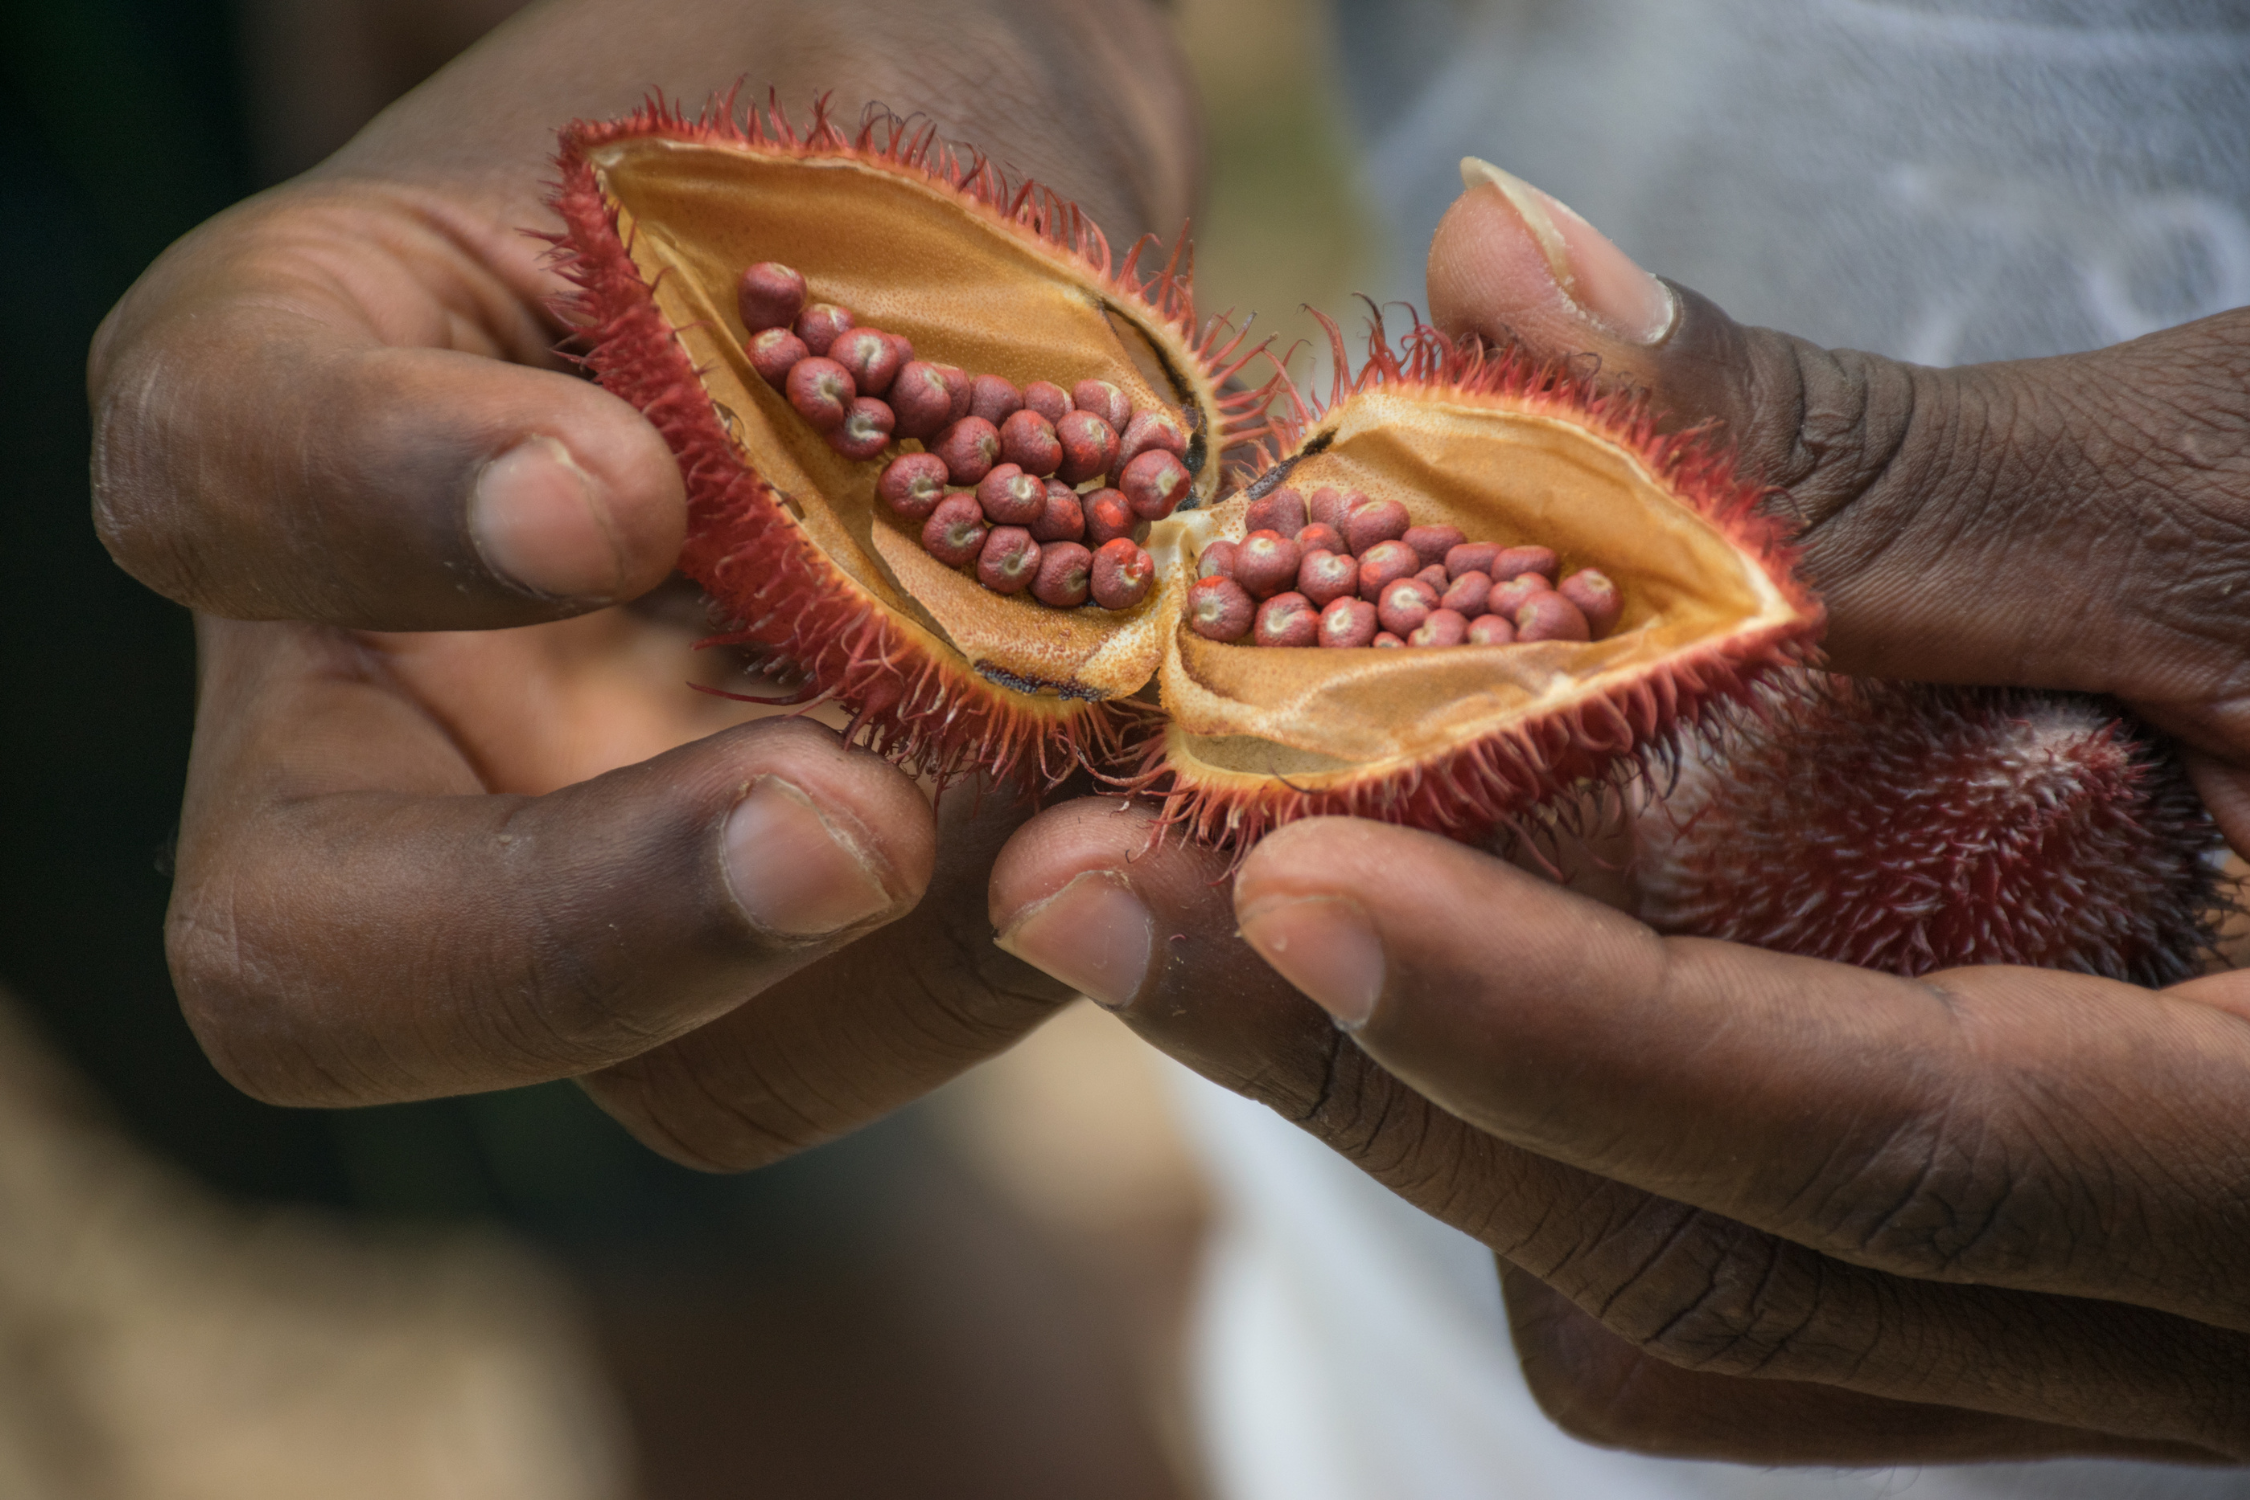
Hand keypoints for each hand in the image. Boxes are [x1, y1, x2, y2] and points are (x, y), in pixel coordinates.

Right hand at [94, 0, 1195, 1163]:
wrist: (971, 210)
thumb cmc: (881, 94)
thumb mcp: (878, 117)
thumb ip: (914, 346)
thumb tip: (1028, 660)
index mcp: (318, 369)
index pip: (224, 459)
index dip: (378, 505)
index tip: (615, 491)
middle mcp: (385, 669)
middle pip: (310, 946)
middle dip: (581, 933)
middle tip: (856, 829)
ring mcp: (562, 837)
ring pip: (631, 1061)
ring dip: (882, 982)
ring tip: (1084, 807)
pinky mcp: (747, 928)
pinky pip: (829, 1047)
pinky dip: (988, 976)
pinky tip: (1118, 845)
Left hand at [986, 167, 2249, 1462]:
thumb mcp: (2242, 499)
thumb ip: (1862, 451)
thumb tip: (1493, 278)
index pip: (1889, 1134)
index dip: (1558, 1019)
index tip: (1275, 876)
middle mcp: (2202, 1315)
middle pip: (1721, 1255)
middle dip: (1380, 1074)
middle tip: (1088, 891)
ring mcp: (2113, 1333)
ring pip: (1705, 1311)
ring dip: (1440, 1112)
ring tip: (1211, 911)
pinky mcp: (2040, 1285)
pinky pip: (1755, 1287)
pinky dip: (1570, 1129)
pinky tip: (1439, 961)